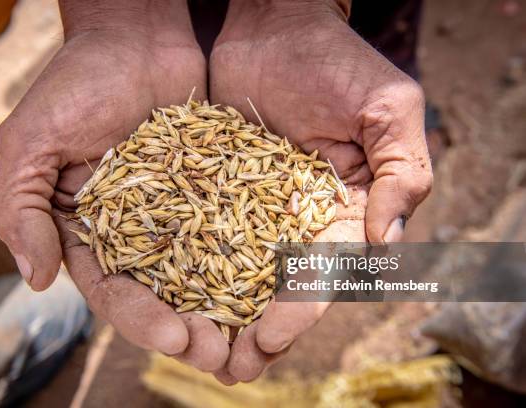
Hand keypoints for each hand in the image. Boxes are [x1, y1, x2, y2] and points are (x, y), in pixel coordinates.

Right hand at [0, 0, 228, 371]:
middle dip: (192, 329)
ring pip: (207, 273)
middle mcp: (139, 234)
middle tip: (222, 355)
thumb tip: (35, 280)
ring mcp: (182, 215)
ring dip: (230, 309)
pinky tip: (281, 283)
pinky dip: (257, 258)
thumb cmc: (76, 83)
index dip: (140, 319)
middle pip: (166, 296)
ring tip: (257, 339)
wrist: (134, 36)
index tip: (173, 336)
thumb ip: (18, 209)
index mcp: (91, 234)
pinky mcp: (220, 191)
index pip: (113, 291)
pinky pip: (241, 229)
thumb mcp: (29, 141)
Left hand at [209, 0, 431, 382]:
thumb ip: (404, 171)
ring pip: (236, 269)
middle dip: (257, 328)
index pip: (325, 270)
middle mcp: (298, 217)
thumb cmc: (337, 61)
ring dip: (219, 313)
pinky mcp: (213, 190)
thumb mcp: (389, 107)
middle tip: (230, 368)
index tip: (271, 335)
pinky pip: (199, 233)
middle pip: (278, 284)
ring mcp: (253, 207)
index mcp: (345, 209)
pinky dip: (186, 267)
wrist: (274, 25)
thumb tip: (387, 243)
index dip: (301, 306)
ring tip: (194, 350)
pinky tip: (167, 298)